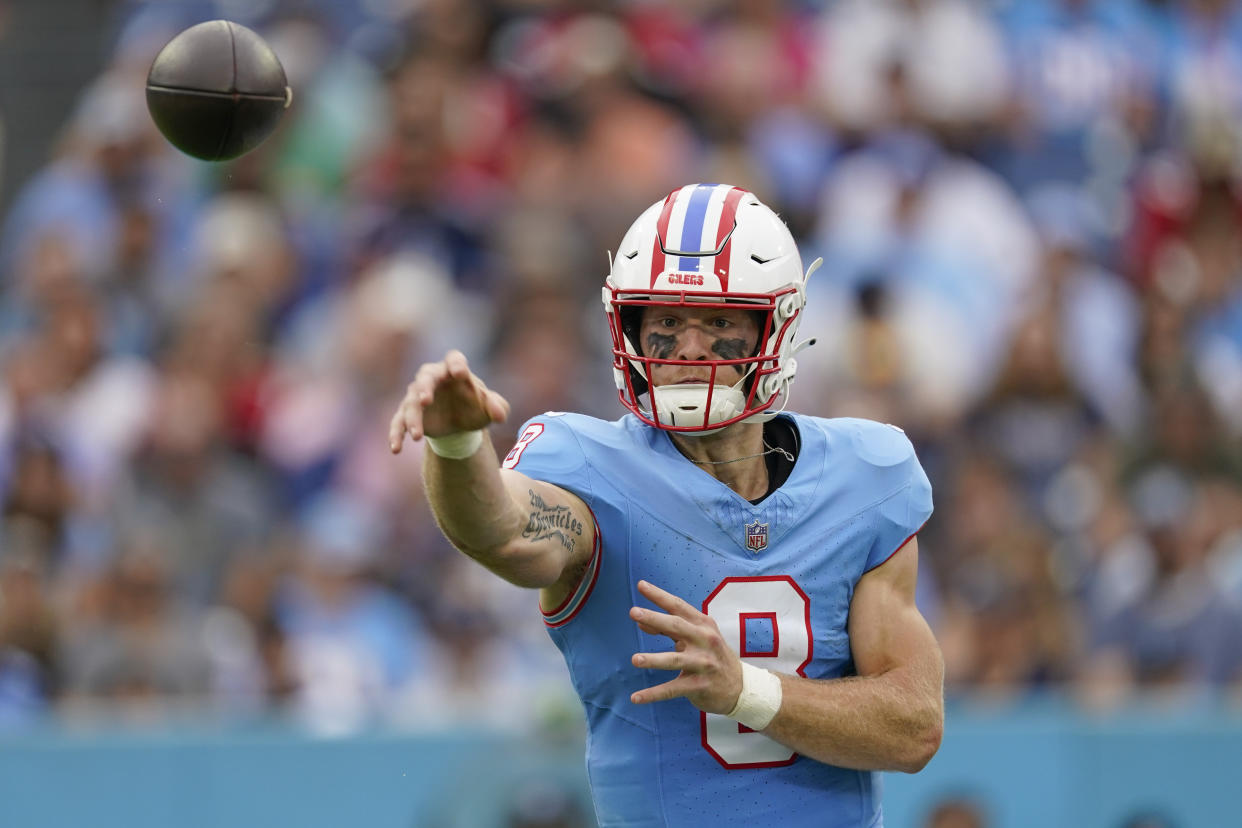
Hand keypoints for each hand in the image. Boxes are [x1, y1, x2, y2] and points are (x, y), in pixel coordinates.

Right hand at [388, 350, 510, 452]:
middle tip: (425, 400)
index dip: (456, 364)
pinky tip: (396, 449)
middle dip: (424, 388)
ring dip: (412, 418)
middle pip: (425, 377)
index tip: (460, 373)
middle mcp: (434, 378)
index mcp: (456, 370)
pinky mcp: (409, 413)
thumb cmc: (476, 407)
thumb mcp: (491, 409)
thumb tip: (499, 415)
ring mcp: (418, 395)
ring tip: (417, 436)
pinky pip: (398, 422)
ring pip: (410, 403)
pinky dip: (396, 434)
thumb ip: (497, 408)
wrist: (461, 422)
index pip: (454, 359)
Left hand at [629, 580, 742, 713]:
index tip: (641, 585)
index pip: (679, 606)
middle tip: (633, 612)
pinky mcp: (700, 685)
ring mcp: (704, 663)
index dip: (660, 596)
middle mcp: (705, 640)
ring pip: (675, 660)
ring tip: (635, 659)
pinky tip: (636, 697)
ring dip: (654, 659)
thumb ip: (669, 630)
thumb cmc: (713, 656)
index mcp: (703, 624)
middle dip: (655, 618)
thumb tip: (641, 622)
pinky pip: (673, 689)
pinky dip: (653, 694)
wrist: (741, 687)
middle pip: (677, 627)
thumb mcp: (696, 638)